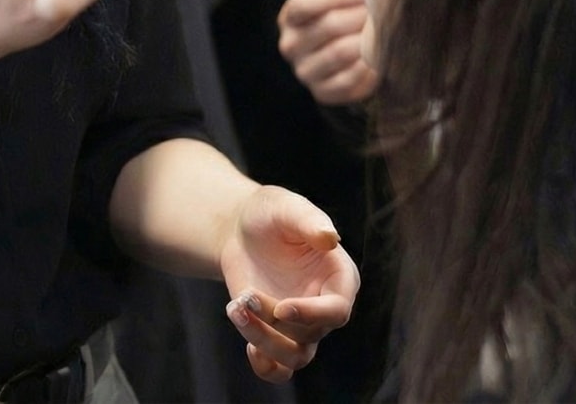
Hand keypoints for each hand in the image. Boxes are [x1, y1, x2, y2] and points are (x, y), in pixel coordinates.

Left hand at [219, 185, 359, 383]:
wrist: (241, 229)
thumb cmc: (269, 213)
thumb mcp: (285, 207)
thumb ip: (308, 220)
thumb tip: (330, 238)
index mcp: (340, 277)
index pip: (338, 310)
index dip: (312, 314)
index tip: (281, 308)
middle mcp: (326, 306)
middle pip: (310, 334)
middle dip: (273, 320)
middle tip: (244, 296)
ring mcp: (303, 325)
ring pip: (295, 356)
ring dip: (263, 341)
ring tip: (235, 309)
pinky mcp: (278, 334)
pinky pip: (279, 368)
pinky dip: (265, 366)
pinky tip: (247, 341)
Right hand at [277, 0, 379, 104]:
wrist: (347, 59)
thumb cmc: (342, 16)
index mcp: (289, 18)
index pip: (304, 4)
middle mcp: (290, 46)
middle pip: (327, 26)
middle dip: (358, 16)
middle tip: (378, 13)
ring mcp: (304, 72)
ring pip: (339, 52)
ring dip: (365, 40)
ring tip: (381, 32)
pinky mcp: (322, 93)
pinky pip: (348, 78)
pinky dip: (366, 66)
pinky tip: (377, 56)